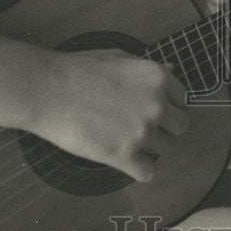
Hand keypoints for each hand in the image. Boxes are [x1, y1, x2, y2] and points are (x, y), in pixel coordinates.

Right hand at [0, 39, 189, 181]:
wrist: (46, 90)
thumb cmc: (79, 70)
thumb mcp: (120, 57)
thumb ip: (149, 69)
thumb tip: (171, 71)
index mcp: (158, 78)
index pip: (183, 100)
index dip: (169, 105)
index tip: (156, 110)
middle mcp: (157, 105)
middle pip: (180, 127)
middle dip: (165, 128)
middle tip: (144, 127)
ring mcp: (142, 132)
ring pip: (166, 151)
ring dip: (151, 148)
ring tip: (130, 143)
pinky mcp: (123, 156)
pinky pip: (148, 173)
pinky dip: (140, 170)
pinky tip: (127, 162)